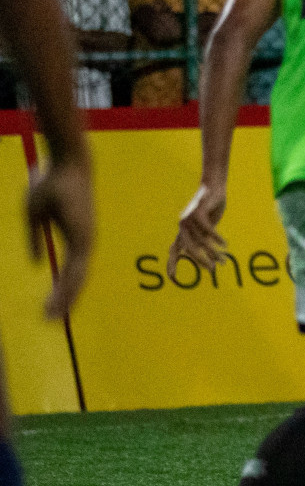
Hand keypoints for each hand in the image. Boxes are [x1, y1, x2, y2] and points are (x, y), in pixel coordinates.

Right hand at [27, 157, 94, 316]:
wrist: (65, 165)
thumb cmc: (50, 184)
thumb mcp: (35, 215)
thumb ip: (36, 239)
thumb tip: (38, 263)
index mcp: (76, 237)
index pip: (71, 270)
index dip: (63, 288)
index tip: (51, 305)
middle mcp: (85, 242)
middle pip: (77, 279)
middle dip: (64, 301)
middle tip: (51, 320)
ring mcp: (87, 240)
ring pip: (77, 278)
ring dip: (65, 299)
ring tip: (51, 317)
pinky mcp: (83, 238)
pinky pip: (76, 268)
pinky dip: (67, 286)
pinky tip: (59, 299)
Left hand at [169, 183, 225, 275]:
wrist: (214, 186)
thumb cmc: (212, 207)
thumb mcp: (208, 226)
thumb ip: (204, 240)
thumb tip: (209, 258)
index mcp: (183, 231)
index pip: (175, 250)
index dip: (172, 264)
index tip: (172, 278)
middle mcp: (183, 226)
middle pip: (190, 249)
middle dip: (202, 260)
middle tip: (213, 269)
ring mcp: (189, 219)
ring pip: (201, 240)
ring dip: (213, 251)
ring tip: (224, 259)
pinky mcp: (198, 212)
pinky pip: (207, 229)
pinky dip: (216, 238)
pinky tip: (224, 244)